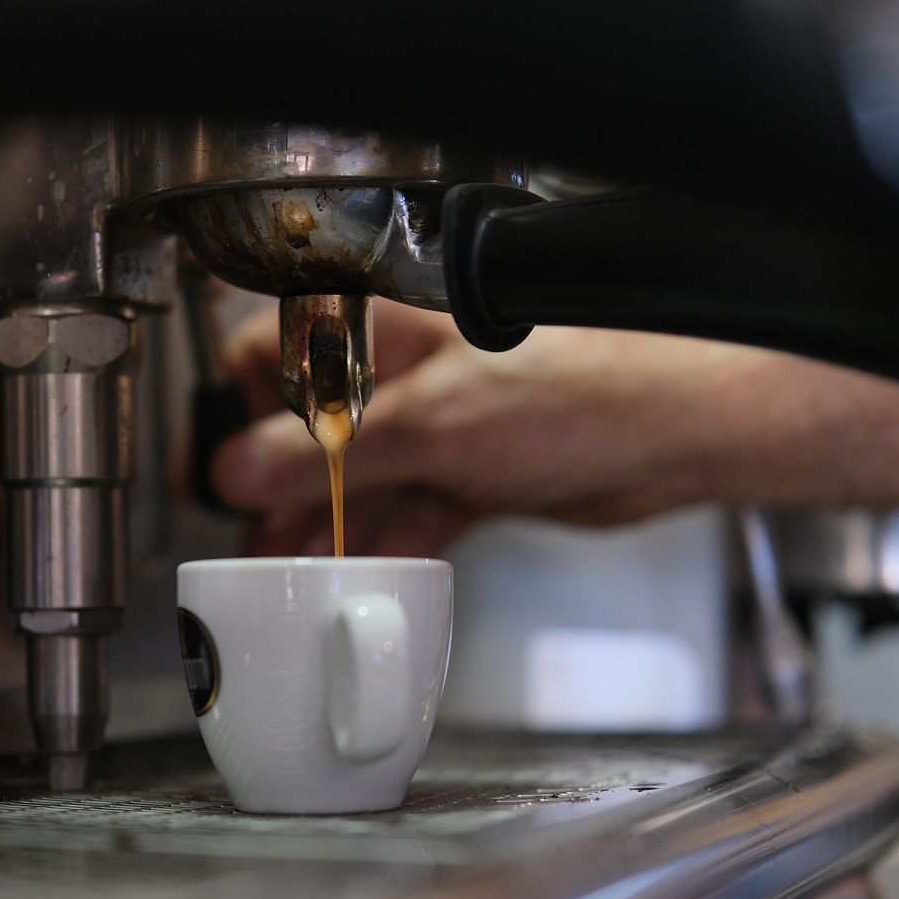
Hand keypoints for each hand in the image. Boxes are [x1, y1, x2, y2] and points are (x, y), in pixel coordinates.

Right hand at [211, 301, 773, 555]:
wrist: (677, 430)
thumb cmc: (583, 385)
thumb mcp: (430, 425)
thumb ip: (326, 453)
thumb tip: (242, 469)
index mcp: (386, 319)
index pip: (278, 352)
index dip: (241, 415)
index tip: (221, 473)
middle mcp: (408, 364)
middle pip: (313, 428)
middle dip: (281, 491)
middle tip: (249, 543)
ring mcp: (441, 417)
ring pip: (359, 478)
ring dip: (328, 530)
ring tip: (291, 577)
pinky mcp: (473, 467)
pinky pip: (408, 509)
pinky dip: (383, 545)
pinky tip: (359, 579)